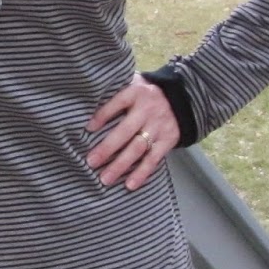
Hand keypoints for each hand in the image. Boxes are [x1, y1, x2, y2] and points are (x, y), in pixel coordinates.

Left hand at [86, 75, 178, 190]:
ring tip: (105, 179)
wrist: (181, 98)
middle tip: (91, 162)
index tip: (87, 129)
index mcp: (136, 93)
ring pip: (138, 148)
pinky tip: (129, 184)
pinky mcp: (168, 141)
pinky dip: (142, 173)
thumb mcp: (133, 84)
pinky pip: (153, 159)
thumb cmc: (146, 94)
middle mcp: (147, 110)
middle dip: (107, 148)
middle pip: (125, 131)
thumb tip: (87, 102)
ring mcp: (158, 127)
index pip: (117, 103)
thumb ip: (115, 89)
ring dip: (121, 165)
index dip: (102, 116)